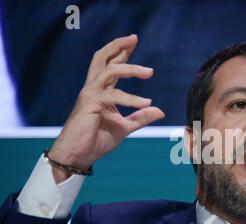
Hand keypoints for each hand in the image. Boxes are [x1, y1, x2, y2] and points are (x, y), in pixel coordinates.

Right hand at [48, 34, 164, 182]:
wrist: (78, 156)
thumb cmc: (96, 141)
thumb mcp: (124, 127)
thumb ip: (140, 118)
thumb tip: (160, 110)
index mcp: (101, 92)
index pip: (111, 66)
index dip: (121, 52)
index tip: (133, 41)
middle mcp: (94, 89)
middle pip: (103, 58)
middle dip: (118, 46)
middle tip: (134, 38)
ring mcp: (90, 94)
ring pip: (109, 71)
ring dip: (130, 68)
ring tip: (149, 72)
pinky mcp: (90, 104)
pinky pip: (113, 96)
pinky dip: (131, 99)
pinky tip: (146, 104)